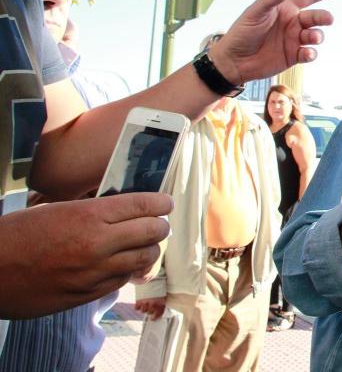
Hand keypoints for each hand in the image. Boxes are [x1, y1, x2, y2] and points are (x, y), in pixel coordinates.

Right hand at [0, 193, 171, 318]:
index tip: (166, 203)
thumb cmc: (17, 235)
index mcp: (90, 215)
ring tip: (144, 245)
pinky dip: (127, 270)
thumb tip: (124, 210)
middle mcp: (98, 243)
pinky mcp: (87, 294)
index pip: (144, 205)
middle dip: (160, 226)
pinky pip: (122, 280)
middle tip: (159, 224)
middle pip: (152, 232)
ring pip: (144, 259)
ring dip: (148, 250)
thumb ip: (94, 210)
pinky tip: (121, 264)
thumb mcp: (57, 209)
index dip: (161, 203)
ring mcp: (94, 272)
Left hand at [209, 0, 341, 84]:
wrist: (234, 61)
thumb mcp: (254, 13)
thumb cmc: (242, 33)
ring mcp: (294, 40)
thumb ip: (270, 0)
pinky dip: (311, 53)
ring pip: (315, 35)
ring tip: (312, 38)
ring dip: (317, 36)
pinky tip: (307, 53)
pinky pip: (308, 53)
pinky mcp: (293, 56)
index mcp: (285, 8)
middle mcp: (293, 22)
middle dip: (323, 17)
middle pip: (315, 17)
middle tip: (328, 19)